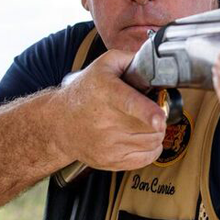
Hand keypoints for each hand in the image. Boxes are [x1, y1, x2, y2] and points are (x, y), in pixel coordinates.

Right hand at [50, 50, 166, 170]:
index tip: (160, 118)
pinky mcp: (110, 161)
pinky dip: (152, 148)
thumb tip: (154, 61)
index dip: (148, 112)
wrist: (58, 123)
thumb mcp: (104, 64)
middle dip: (161, 118)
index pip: (129, 103)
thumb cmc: (85, 92)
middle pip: (150, 126)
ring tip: (146, 123)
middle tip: (154, 111)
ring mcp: (108, 145)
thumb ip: (131, 58)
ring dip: (157, 132)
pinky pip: (147, 158)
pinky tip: (143, 137)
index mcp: (107, 93)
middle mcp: (106, 121)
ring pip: (152, 142)